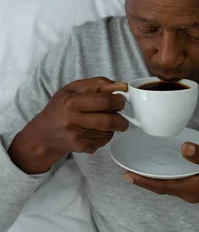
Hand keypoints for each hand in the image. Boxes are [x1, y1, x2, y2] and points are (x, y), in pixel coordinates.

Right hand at [9, 77, 128, 173]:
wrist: (44, 133)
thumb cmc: (60, 108)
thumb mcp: (73, 89)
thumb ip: (98, 84)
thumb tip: (122, 86)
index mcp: (71, 101)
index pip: (105, 101)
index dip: (118, 101)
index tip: (120, 101)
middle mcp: (72, 119)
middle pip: (110, 120)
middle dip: (121, 118)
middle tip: (120, 115)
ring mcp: (76, 135)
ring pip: (108, 131)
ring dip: (113, 127)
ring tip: (105, 122)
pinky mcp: (79, 147)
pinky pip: (103, 141)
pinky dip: (106, 136)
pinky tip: (97, 132)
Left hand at [124, 142, 198, 228]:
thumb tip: (185, 148)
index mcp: (192, 188)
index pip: (162, 186)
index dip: (143, 182)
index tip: (128, 175)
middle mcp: (188, 194)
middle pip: (160, 188)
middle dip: (142, 181)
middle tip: (126, 170)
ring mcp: (192, 193)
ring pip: (166, 187)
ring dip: (151, 180)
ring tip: (137, 170)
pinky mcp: (195, 190)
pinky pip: (174, 185)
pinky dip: (163, 179)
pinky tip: (160, 171)